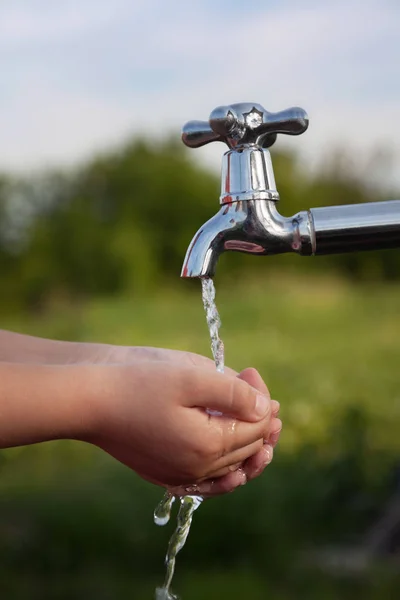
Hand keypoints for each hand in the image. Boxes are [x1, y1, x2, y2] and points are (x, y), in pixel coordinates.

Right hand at [84, 360, 280, 494]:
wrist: (90, 402)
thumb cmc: (138, 383)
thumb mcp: (191, 378)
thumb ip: (234, 394)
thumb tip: (266, 409)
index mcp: (208, 446)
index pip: (255, 428)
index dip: (262, 400)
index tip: (252, 372)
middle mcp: (197, 470)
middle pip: (247, 449)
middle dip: (260, 420)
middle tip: (260, 392)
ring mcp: (179, 476)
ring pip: (230, 469)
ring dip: (250, 448)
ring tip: (265, 432)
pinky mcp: (164, 475)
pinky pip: (206, 484)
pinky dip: (225, 475)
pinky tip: (234, 471)